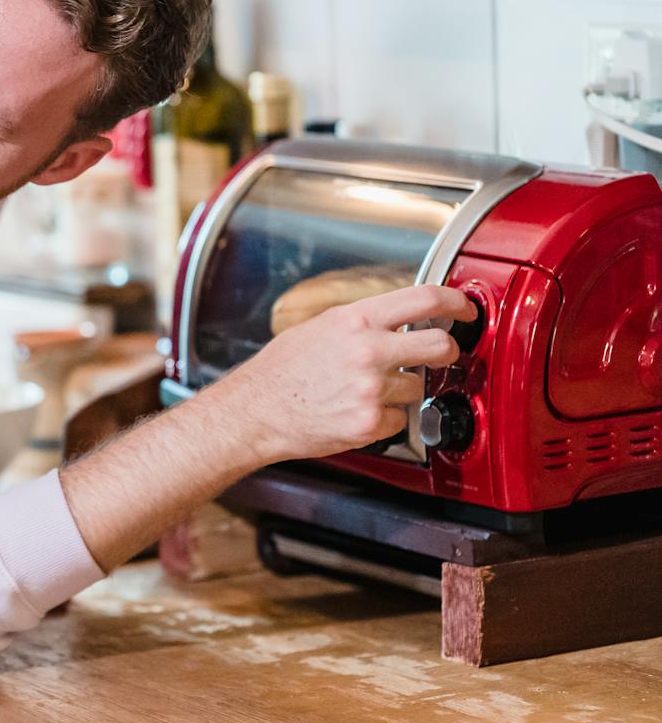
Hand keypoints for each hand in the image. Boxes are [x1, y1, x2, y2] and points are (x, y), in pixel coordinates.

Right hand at [210, 284, 475, 463]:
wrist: (256, 410)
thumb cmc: (281, 370)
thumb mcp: (320, 327)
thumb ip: (363, 322)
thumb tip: (401, 320)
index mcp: (355, 321)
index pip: (424, 299)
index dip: (456, 302)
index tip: (465, 310)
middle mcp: (368, 351)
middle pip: (440, 346)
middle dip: (447, 351)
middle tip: (441, 354)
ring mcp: (371, 389)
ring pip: (419, 387)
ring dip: (403, 390)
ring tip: (366, 390)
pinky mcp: (371, 422)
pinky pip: (400, 418)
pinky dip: (386, 417)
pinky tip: (357, 410)